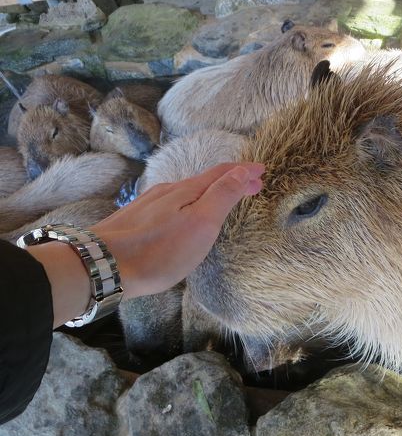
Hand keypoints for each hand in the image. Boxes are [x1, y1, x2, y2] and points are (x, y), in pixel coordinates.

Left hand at [92, 162, 263, 299]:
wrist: (104, 265)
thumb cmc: (159, 250)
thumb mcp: (201, 224)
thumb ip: (222, 196)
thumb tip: (242, 171)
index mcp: (187, 191)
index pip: (222, 173)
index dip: (244, 171)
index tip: (263, 170)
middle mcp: (167, 191)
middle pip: (204, 181)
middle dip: (231, 181)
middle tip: (252, 187)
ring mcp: (149, 204)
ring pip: (186, 191)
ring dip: (210, 192)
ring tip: (223, 200)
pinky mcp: (135, 218)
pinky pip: (171, 203)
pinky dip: (190, 202)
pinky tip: (185, 214)